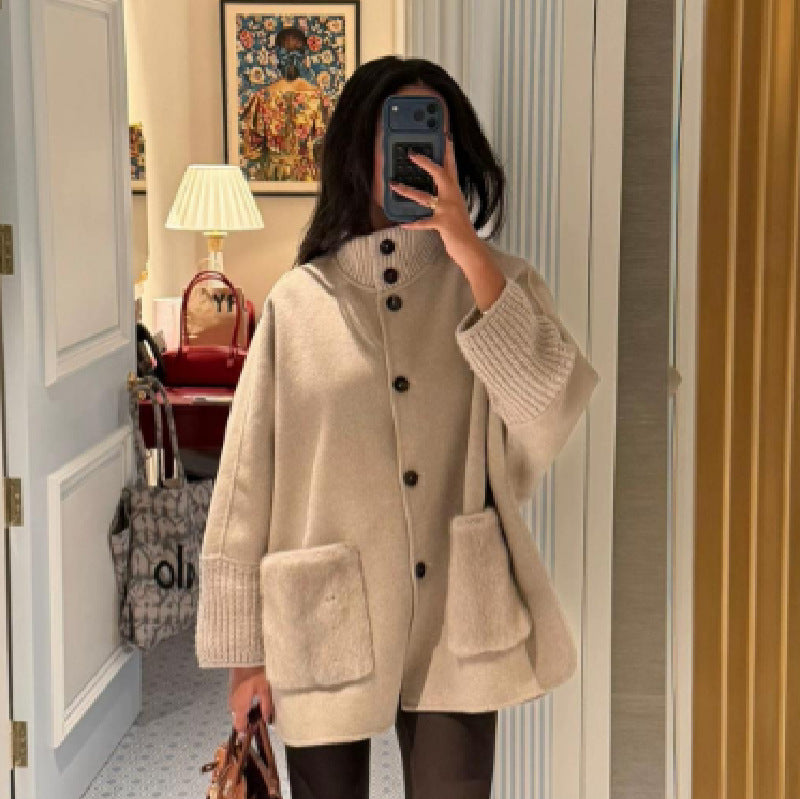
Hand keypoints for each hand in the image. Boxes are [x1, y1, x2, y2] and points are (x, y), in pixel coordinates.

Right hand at [229, 666, 273, 736]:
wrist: (244, 662)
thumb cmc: (255, 675)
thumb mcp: (265, 690)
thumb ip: (266, 706)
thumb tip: (266, 719)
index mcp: (241, 707)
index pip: (239, 727)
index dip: (247, 731)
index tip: (255, 730)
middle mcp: (233, 706)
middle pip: (239, 721)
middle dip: (248, 722)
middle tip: (260, 717)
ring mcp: (231, 700)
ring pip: (237, 713)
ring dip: (246, 714)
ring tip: (257, 708)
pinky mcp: (231, 694)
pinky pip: (236, 706)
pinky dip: (244, 707)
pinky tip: (252, 700)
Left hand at [388, 134, 490, 273]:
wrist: (470, 247)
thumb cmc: (461, 230)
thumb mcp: (456, 210)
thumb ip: (447, 200)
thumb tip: (435, 195)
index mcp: (455, 193)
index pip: (452, 167)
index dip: (448, 152)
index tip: (445, 137)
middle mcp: (452, 198)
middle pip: (440, 174)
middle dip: (426, 163)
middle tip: (412, 154)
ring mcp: (447, 210)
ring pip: (424, 196)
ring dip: (407, 190)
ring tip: (394, 185)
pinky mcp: (442, 223)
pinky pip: (424, 222)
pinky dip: (413, 224)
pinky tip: (403, 224)